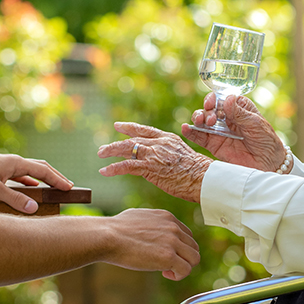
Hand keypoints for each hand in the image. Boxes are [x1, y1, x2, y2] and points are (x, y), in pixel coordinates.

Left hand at [0, 149, 72, 213]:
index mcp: (15, 163)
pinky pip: (20, 176)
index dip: (58, 180)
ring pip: (30, 171)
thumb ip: (14, 199)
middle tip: (67, 187)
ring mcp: (5, 166)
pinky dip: (30, 182)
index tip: (70, 188)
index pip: (43, 171)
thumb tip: (34, 208)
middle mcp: (12, 162)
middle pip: (40, 168)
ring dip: (43, 179)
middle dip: (55, 177)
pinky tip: (30, 189)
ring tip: (53, 187)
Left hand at [97, 122, 211, 202]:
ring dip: (111, 151)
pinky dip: (113, 168)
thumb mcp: (181, 155)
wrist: (202, 177)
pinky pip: (126, 166)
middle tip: (103, 148)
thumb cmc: (196, 171)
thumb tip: (158, 160)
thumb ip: (168, 154)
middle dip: (116, 143)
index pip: (144, 130)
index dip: (129, 127)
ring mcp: (153, 154)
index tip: (118, 125)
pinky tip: (105, 171)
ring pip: (126, 148)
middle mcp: (158, 143)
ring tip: (101, 155)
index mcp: (167, 138)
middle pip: (132, 139)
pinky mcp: (149, 167)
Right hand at [103, 208, 200, 280]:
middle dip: (182, 258)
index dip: (179, 248)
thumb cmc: (117, 229)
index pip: (186, 235)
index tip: (164, 254)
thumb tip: (152, 231)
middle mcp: (173, 227)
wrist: (107, 236)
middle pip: (193, 247)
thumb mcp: (140, 217)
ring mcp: (172, 241)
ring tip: (167, 271)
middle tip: (167, 265)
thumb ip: (153, 223)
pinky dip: (178, 275)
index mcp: (167, 217)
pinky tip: (165, 274)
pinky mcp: (168, 256)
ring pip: (194, 258)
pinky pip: (186, 270)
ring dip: (183, 267)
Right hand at [183, 94, 286, 171]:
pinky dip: (191, 132)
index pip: (222, 98)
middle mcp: (227, 117)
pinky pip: (199, 137)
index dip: (214, 99)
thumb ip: (240, 113)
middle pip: (210, 109)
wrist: (268, 164)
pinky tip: (185, 128)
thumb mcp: (256, 124)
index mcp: (238, 108)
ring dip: (198, 118)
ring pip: (202, 121)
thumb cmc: (266, 140)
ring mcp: (219, 131)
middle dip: (207, 111)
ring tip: (200, 122)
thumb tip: (227, 99)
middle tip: (211, 119)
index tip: (212, 103)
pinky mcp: (214, 145)